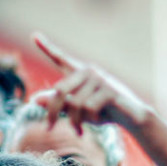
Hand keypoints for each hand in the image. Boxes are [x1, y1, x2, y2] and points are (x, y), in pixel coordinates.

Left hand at [32, 33, 149, 133]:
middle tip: (49, 128)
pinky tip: (97, 120)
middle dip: (52, 112)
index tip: (34, 36)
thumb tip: (34, 99)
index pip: (60, 59)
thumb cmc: (103, 112)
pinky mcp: (109, 90)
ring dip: (74, 121)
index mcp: (79, 74)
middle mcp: (88, 71)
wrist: (132, 118)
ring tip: (78, 130)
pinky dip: (89, 120)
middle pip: (59, 90)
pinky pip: (88, 108)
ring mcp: (100, 79)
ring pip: (74, 104)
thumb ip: (59, 103)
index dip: (47, 47)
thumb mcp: (77, 109)